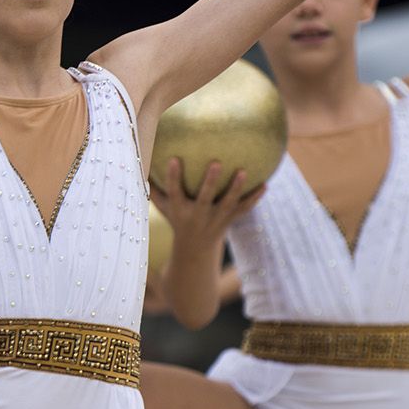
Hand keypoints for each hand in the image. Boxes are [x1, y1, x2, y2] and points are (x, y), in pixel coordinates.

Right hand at [150, 160, 264, 247]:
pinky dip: (255, 199)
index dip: (173, 177)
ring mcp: (215, 220)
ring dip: (236, 189)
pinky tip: (266, 184)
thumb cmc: (176, 219)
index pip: (175, 192)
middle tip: (216, 162)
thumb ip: (153, 188)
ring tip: (244, 171)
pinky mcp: (229, 221)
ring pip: (228, 204)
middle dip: (210, 182)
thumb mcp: (162, 207)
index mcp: (180, 210)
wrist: (195, 249)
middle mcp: (198, 216)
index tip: (175, 159)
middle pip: (205, 199)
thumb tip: (142, 162)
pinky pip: (243, 209)